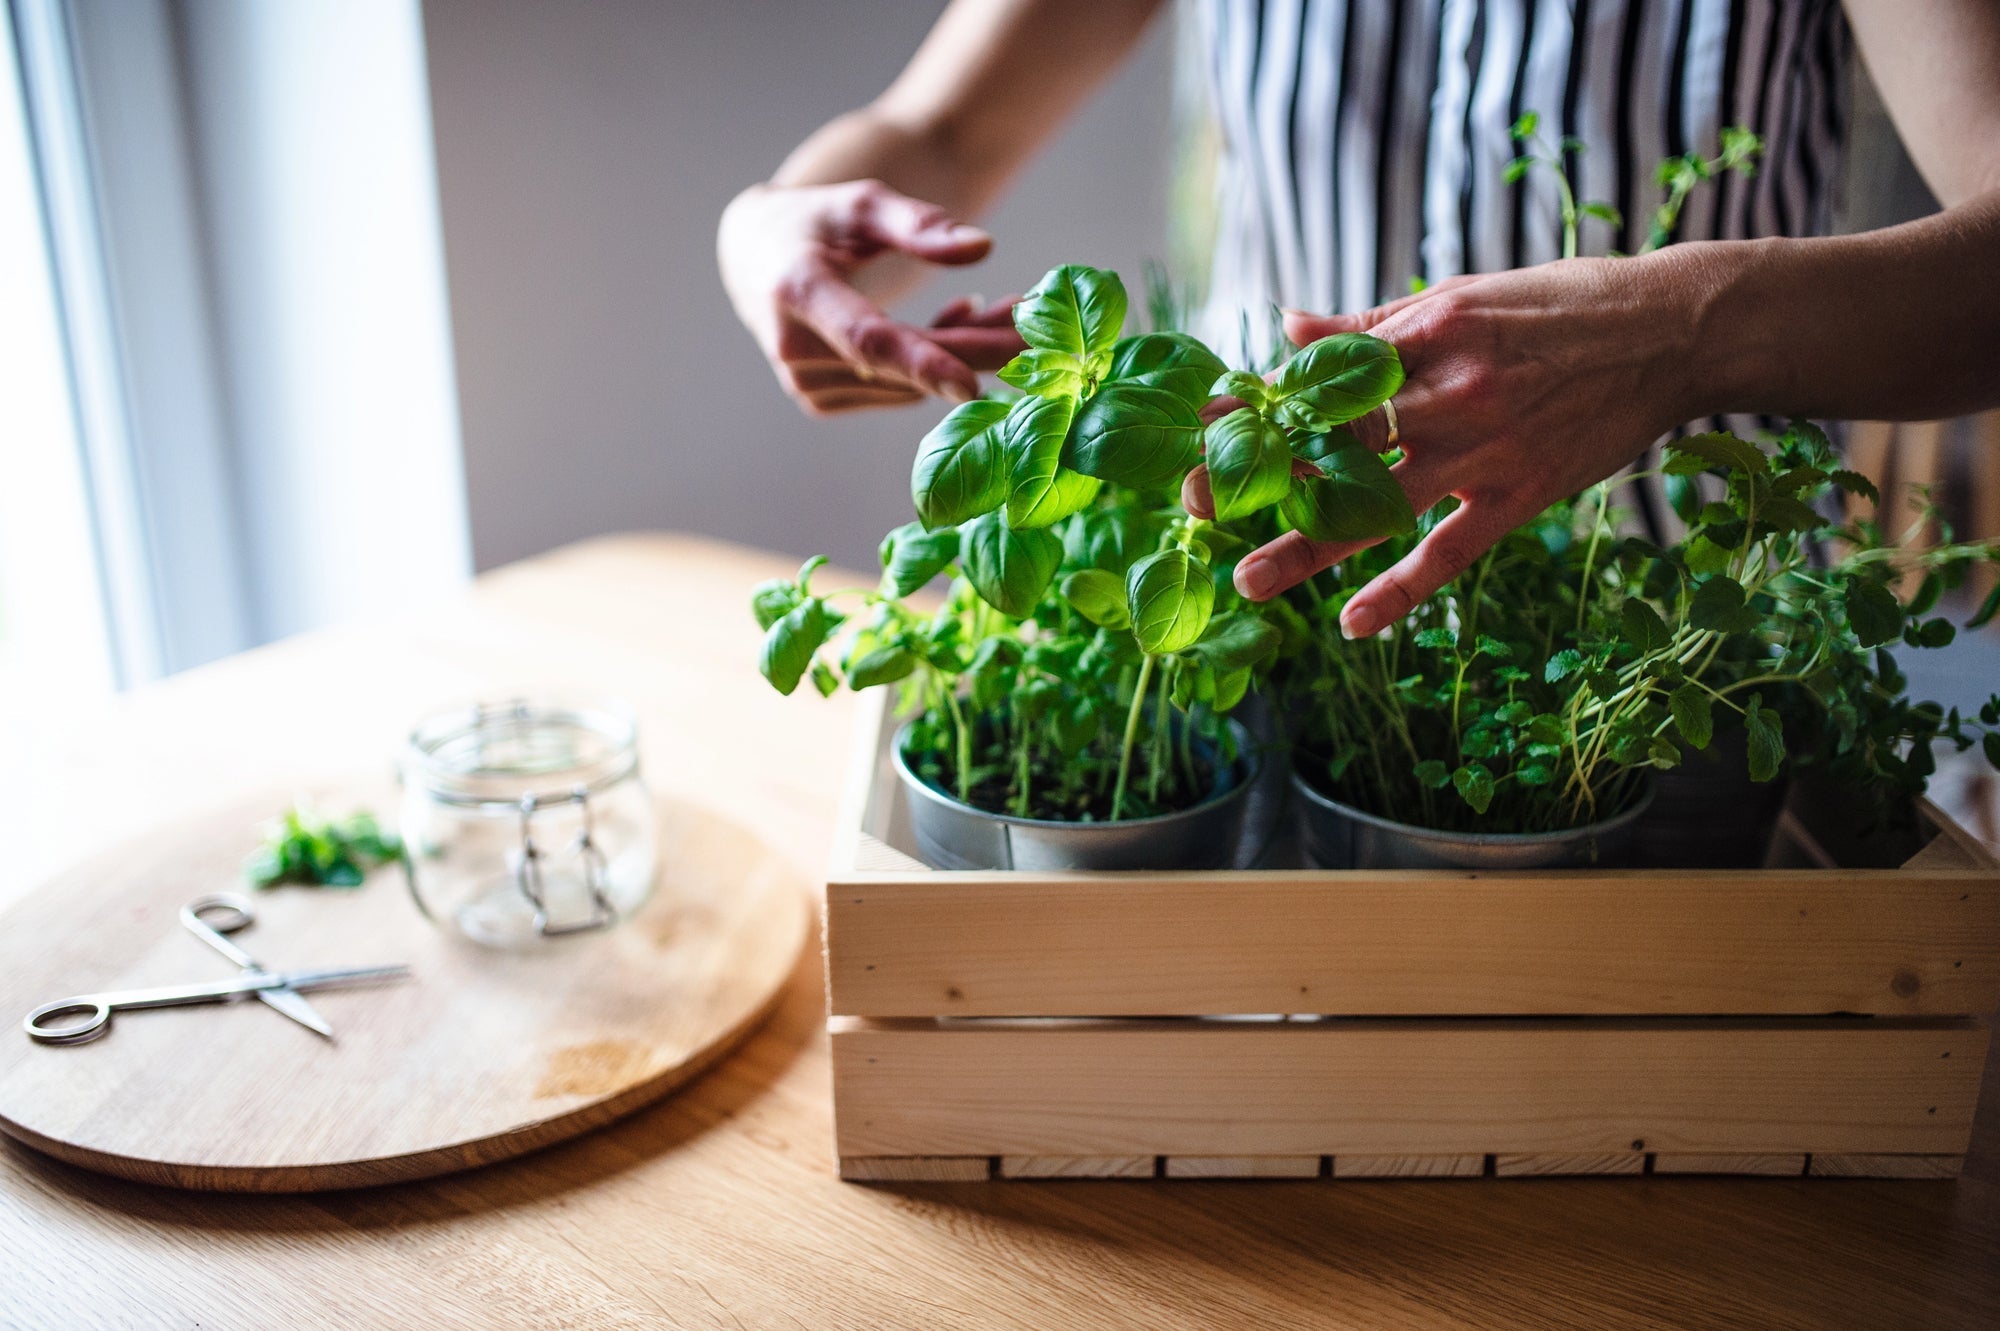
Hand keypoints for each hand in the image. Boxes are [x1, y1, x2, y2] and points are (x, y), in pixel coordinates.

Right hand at [718, 178, 1025, 414]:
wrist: (752, 256)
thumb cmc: (812, 221)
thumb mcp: (858, 202)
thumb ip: (917, 224)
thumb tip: (982, 247)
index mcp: (798, 292)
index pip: (866, 338)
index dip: (921, 362)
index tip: (972, 385)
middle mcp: (795, 350)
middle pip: (904, 365)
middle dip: (979, 351)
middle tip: (1043, 331)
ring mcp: (805, 384)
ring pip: (910, 382)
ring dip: (963, 352)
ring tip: (995, 307)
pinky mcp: (819, 401)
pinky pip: (897, 390)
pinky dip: (934, 364)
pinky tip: (954, 323)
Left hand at [1185, 256, 1706, 635]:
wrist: (1674, 330)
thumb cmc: (1561, 307)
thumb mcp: (1462, 297)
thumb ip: (1372, 326)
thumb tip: (1288, 330)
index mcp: (1426, 330)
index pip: (1323, 375)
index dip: (1259, 403)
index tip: (1202, 424)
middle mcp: (1449, 389)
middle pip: (1335, 441)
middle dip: (1261, 472)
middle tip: (1192, 502)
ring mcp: (1485, 447)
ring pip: (1377, 504)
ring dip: (1305, 544)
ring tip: (1245, 579)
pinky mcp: (1521, 494)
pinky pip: (1449, 551)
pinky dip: (1400, 590)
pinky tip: (1351, 622)